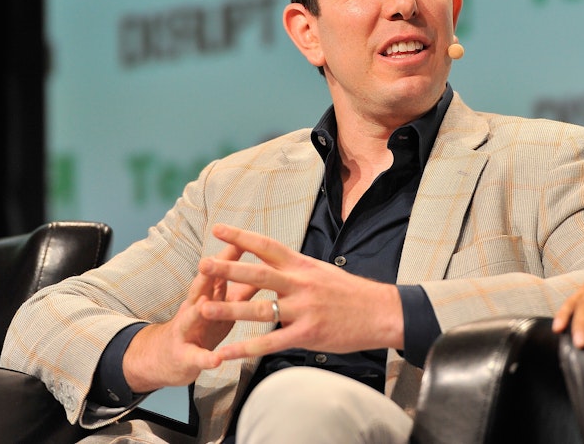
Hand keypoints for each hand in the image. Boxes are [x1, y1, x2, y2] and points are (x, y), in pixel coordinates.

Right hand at [123, 240, 254, 392]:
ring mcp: (186, 331)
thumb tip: (266, 269)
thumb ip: (240, 290)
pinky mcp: (185, 357)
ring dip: (198, 311)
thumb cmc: (202, 326)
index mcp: (206, 294)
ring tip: (204, 305)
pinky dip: (206, 358)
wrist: (168, 357)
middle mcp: (194, 307)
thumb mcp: (221, 306)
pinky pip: (196, 358)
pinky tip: (217, 360)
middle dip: (208, 274)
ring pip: (191, 318)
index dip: (229, 254)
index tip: (243, 238)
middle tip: (214, 260)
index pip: (219, 270)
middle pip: (202, 287)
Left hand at [198, 223, 403, 360]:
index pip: (267, 246)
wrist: (381, 312)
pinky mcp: (307, 334)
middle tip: (202, 264)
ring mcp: (304, 310)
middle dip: (227, 270)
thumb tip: (271, 266)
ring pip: (259, 310)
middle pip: (257, 274)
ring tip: (202, 309)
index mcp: (302, 265)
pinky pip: (271, 343)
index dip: (241, 237)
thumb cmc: (350, 293)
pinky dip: (246, 349)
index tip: (218, 229)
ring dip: (228, 310)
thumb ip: (294, 271)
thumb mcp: (321, 272)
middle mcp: (300, 284)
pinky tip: (226, 353)